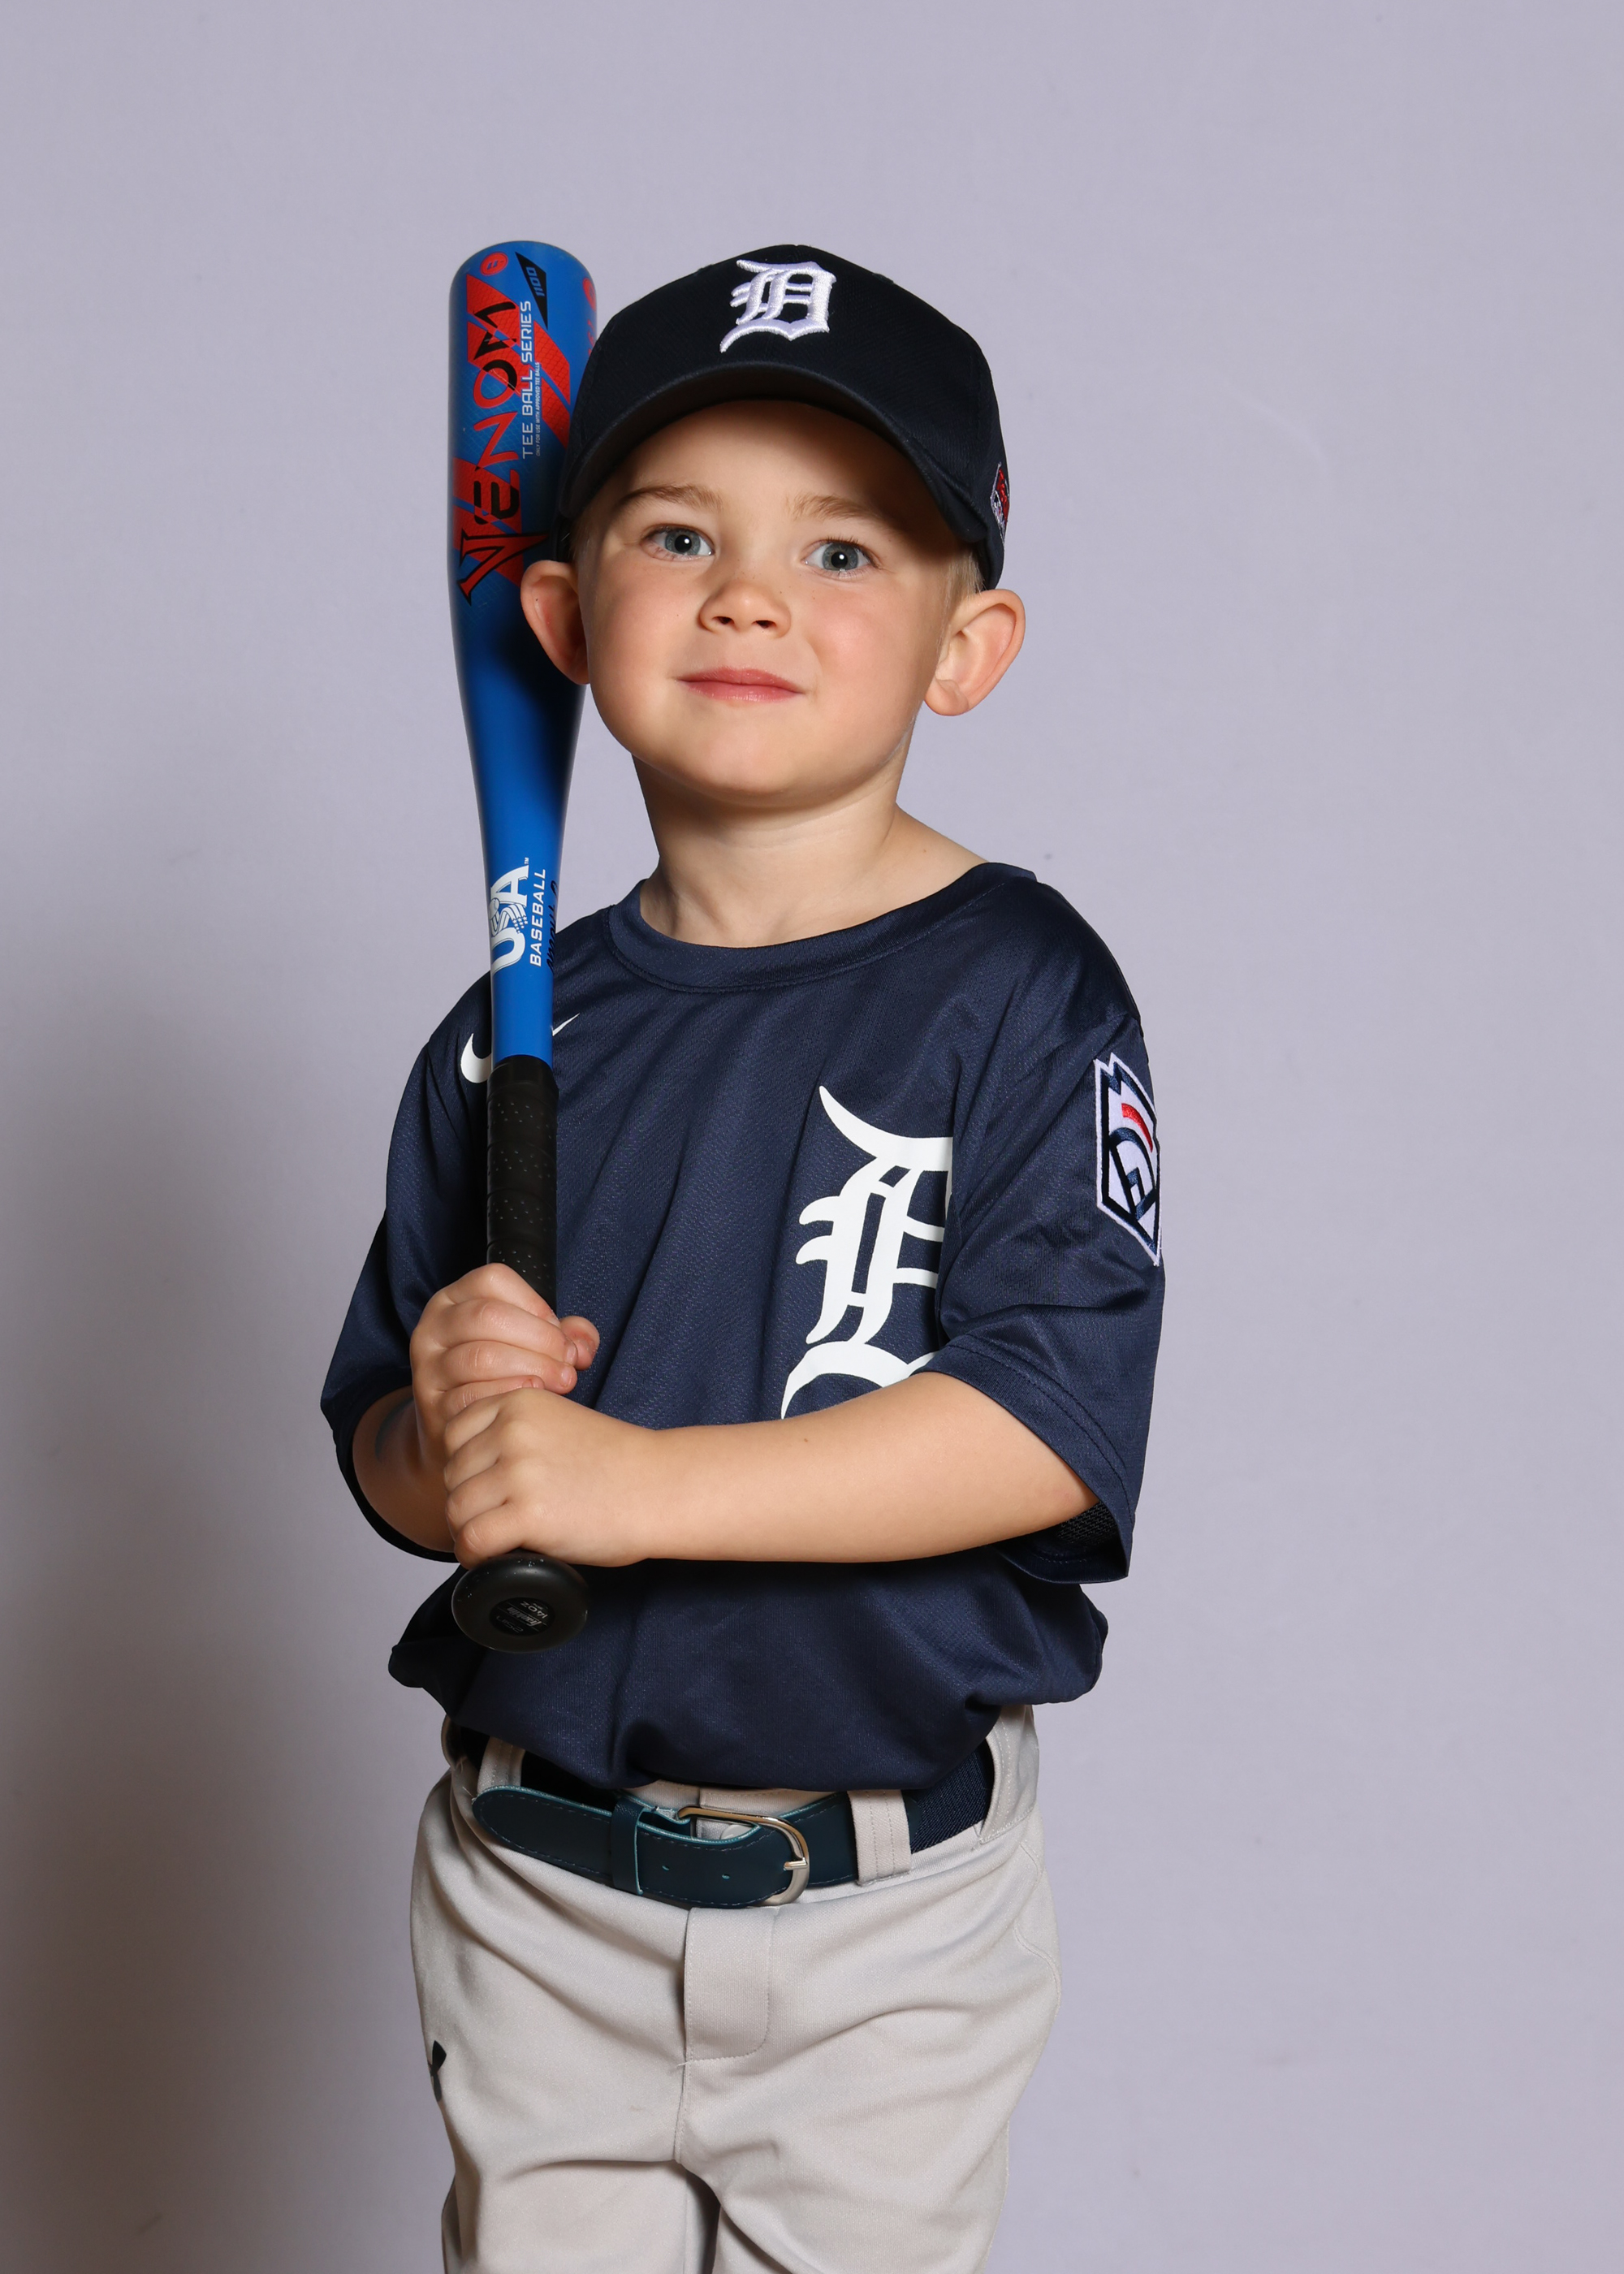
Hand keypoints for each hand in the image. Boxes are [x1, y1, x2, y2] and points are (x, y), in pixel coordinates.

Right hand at [408, 1263, 599, 1479]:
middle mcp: (434, 1327)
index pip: (492, 1280)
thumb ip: (562, 1335)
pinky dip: (510, 1394)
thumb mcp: (528, 1345)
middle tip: (569, 1364)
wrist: (462, 1430)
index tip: (560, 1333)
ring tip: (561, 1382)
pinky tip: (533, 1399)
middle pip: (487, 1316)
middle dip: (540, 1338)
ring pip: (480, 1356)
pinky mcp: (432, 1406)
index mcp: (455, 1300)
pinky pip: (472, 1395)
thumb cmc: (500, 1377)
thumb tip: (583, 1345)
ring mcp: (428, 1367)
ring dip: (532, 1367)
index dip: (535, 1304)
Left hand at [442, 1389, 650, 1569]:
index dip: (465, 1465)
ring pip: (457, 1510)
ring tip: (493, 1542)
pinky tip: (490, 1560)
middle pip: (452, 1474)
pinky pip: (473, 1540)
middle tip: (493, 1519)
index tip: (484, 1485)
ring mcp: (519, 1472)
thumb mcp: (560, 1421)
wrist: (661, 1486)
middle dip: (468, 1501)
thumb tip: (471, 1472)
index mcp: (519, 1403)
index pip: (454, 1433)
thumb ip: (517, 1431)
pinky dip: (475, 1556)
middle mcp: (513, 1432)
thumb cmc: (618, 1463)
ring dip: (469, 1532)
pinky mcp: (528, 1514)